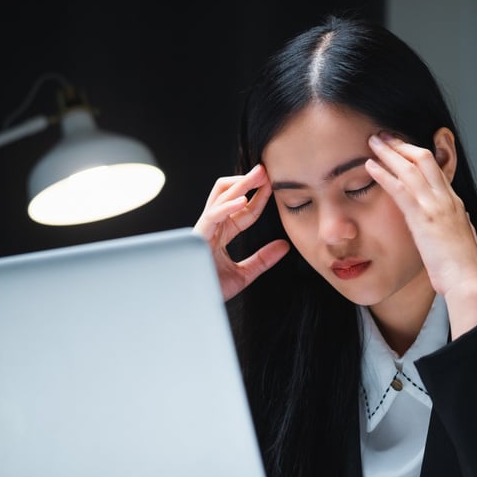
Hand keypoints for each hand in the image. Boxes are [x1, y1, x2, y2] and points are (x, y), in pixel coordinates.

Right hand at [193, 164, 288, 300]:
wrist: (191, 307)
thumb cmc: (210, 289)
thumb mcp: (244, 274)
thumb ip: (262, 259)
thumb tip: (284, 246)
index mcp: (220, 233)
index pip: (242, 210)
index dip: (259, 198)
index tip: (274, 188)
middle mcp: (211, 227)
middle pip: (226, 194)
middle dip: (246, 180)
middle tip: (265, 170)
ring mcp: (203, 229)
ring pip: (219, 197)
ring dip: (240, 184)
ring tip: (259, 176)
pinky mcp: (197, 237)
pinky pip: (212, 216)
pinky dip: (228, 206)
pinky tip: (244, 200)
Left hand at [365, 133, 476, 336]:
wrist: (468, 279)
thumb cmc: (463, 268)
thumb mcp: (462, 240)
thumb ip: (457, 227)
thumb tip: (457, 223)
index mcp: (455, 204)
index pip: (437, 169)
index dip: (418, 155)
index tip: (403, 147)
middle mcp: (446, 199)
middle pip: (424, 159)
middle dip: (402, 144)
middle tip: (385, 135)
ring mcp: (435, 206)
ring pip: (411, 168)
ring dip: (390, 152)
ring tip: (374, 141)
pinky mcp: (423, 217)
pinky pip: (400, 189)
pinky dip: (384, 174)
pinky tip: (370, 165)